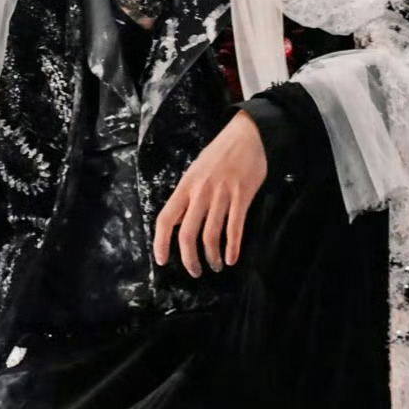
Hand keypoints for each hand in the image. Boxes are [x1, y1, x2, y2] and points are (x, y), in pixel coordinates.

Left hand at [152, 110, 267, 276]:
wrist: (247, 136)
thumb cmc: (219, 153)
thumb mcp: (196, 169)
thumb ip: (187, 194)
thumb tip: (177, 220)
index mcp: (186, 185)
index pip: (166, 218)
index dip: (161, 242)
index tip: (161, 260)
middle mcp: (200, 192)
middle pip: (187, 233)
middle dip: (188, 258)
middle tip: (194, 271)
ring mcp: (222, 195)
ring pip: (210, 235)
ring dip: (211, 256)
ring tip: (215, 266)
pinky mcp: (242, 197)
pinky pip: (235, 229)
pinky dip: (232, 248)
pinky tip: (231, 258)